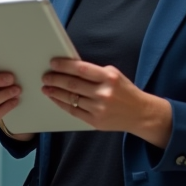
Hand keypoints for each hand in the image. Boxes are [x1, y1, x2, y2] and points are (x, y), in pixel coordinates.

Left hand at [41, 58, 171, 147]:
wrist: (141, 114)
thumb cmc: (125, 91)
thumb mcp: (114, 75)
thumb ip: (94, 72)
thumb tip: (70, 67)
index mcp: (109, 78)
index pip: (81, 69)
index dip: (64, 65)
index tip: (53, 63)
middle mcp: (104, 93)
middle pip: (73, 84)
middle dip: (55, 79)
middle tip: (45, 76)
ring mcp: (99, 108)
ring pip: (71, 98)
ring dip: (55, 92)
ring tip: (46, 87)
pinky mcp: (96, 121)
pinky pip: (73, 111)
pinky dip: (62, 104)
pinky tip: (55, 99)